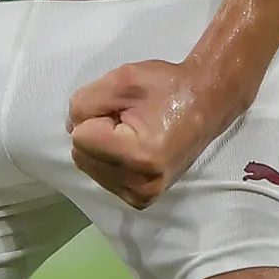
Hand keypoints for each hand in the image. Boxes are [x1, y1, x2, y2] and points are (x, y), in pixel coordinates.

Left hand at [68, 55, 249, 208]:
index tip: (126, 110)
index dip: (97, 116)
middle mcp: (141, 183)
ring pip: (89, 167)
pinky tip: (133, 148)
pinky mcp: (142, 199)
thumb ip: (84, 102)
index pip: (80, 137)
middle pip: (81, 155)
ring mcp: (143, 195)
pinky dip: (109, 160)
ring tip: (135, 132)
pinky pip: (102, 177)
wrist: (206, 102)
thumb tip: (72, 129)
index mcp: (138, 155)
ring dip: (103, 147)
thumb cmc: (166, 87)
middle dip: (97, 133)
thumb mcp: (121, 80)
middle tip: (129, 120)